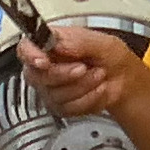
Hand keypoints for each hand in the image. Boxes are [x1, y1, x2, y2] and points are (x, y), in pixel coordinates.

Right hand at [20, 23, 146, 119]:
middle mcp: (45, 66)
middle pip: (36, 75)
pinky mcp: (58, 106)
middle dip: (64, 74)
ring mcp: (50, 88)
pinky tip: (96, 90)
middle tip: (84, 67)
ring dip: (82, 86)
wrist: (124, 80)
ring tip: (97, 75)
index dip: (30, 55)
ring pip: (54, 94)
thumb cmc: (112, 57)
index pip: (26, 47)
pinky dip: (87, 99)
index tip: (43, 61)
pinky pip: (67, 108)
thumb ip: (77, 42)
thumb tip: (57, 44)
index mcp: (51, 43)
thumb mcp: (101, 42)